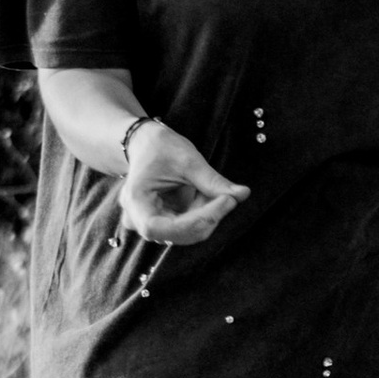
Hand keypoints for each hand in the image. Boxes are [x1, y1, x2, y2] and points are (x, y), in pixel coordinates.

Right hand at [120, 121, 248, 247]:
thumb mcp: (187, 160)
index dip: (198, 220)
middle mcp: (139, 220)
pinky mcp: (166, 224)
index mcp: (136, 203)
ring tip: (214, 189)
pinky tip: (206, 194)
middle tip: (231, 195)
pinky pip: (191, 226)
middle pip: (180, 233)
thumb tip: (243, 194)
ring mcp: (153, 224)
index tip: (226, 202)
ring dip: (209, 213)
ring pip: (190, 232)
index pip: (165, 228)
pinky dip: (205, 212)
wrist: (146, 144)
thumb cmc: (160, 147)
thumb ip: (213, 181)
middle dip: (210, 216)